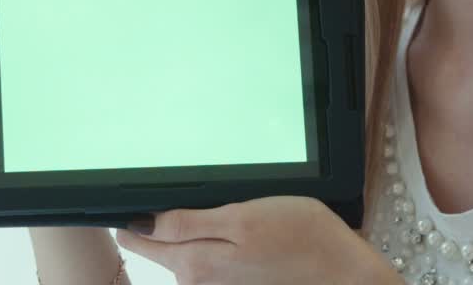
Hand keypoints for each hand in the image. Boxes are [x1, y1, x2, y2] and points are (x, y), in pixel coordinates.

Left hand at [116, 197, 397, 284]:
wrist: (341, 270)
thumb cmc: (301, 237)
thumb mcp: (242, 217)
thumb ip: (186, 224)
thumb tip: (138, 225)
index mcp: (194, 263)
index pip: (139, 241)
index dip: (131, 217)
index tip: (130, 198)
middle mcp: (199, 283)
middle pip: (161, 249)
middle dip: (162, 223)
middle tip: (187, 196)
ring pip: (187, 255)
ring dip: (193, 232)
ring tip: (225, 210)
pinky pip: (212, 264)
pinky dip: (217, 245)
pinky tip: (243, 233)